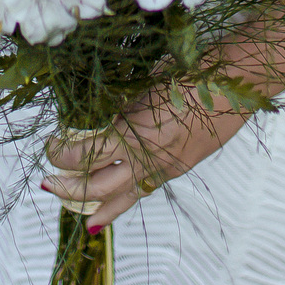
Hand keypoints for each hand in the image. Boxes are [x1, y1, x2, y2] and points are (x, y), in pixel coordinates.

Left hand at [42, 87, 248, 230]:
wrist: (236, 82)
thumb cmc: (189, 71)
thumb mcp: (145, 85)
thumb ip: (121, 105)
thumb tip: (95, 116)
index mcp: (136, 131)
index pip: (87, 155)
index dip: (63, 155)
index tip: (51, 146)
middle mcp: (149, 156)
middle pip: (99, 186)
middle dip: (69, 188)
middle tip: (48, 183)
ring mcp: (166, 166)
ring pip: (122, 198)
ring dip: (94, 204)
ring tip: (74, 210)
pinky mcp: (178, 168)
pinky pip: (143, 191)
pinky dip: (120, 203)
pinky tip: (104, 214)